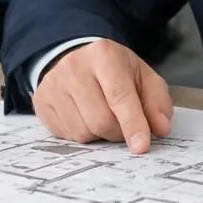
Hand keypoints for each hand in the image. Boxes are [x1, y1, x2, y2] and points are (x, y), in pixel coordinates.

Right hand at [32, 39, 173, 153]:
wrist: (73, 57)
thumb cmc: (113, 70)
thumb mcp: (142, 77)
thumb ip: (156, 101)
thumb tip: (161, 129)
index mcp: (104, 55)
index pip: (120, 96)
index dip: (133, 124)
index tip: (141, 146)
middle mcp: (74, 68)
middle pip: (101, 120)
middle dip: (118, 133)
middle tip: (124, 126)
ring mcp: (53, 86)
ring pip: (83, 132)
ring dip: (100, 135)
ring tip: (103, 117)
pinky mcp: (41, 103)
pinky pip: (67, 136)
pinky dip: (83, 135)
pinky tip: (85, 117)